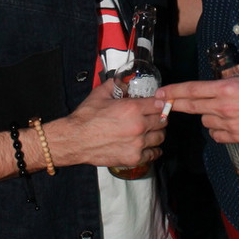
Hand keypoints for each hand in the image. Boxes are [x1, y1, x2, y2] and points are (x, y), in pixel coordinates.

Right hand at [49, 80, 166, 168]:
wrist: (75, 140)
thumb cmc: (85, 119)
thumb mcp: (100, 94)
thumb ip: (115, 85)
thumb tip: (123, 81)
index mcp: (132, 108)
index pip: (159, 104)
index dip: (159, 103)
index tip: (158, 105)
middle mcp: (138, 126)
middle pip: (163, 120)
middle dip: (159, 117)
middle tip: (154, 118)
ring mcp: (137, 143)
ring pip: (160, 137)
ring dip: (157, 133)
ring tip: (151, 131)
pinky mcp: (134, 157)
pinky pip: (154, 154)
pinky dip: (153, 150)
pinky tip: (149, 146)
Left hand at [156, 64, 238, 142]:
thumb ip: (230, 72)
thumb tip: (219, 76)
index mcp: (225, 88)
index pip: (191, 90)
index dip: (172, 92)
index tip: (159, 94)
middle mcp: (223, 107)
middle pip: (191, 107)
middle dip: (174, 104)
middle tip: (160, 105)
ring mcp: (230, 124)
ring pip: (205, 121)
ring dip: (207, 115)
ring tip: (222, 109)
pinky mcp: (237, 137)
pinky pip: (216, 135)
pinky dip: (217, 129)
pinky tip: (227, 122)